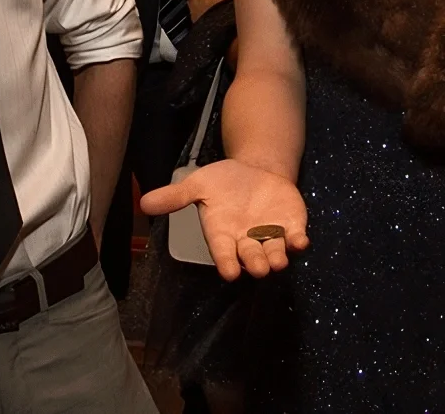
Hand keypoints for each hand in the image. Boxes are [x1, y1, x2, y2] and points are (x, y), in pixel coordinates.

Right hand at [139, 158, 308, 280]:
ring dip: (277, 257)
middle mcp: (246, 240)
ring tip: (279, 260)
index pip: (223, 253)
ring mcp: (270, 235)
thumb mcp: (198, 184)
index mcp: (222, 234)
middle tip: (259, 268)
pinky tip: (301, 242)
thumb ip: (176, 196)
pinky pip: (295, 238)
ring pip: (274, 253)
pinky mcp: (291, 226)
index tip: (230, 273)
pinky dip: (299, 242)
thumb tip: (143, 202)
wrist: (255, 171)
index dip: (227, 263)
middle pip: (251, 257)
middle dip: (256, 263)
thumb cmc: (223, 183)